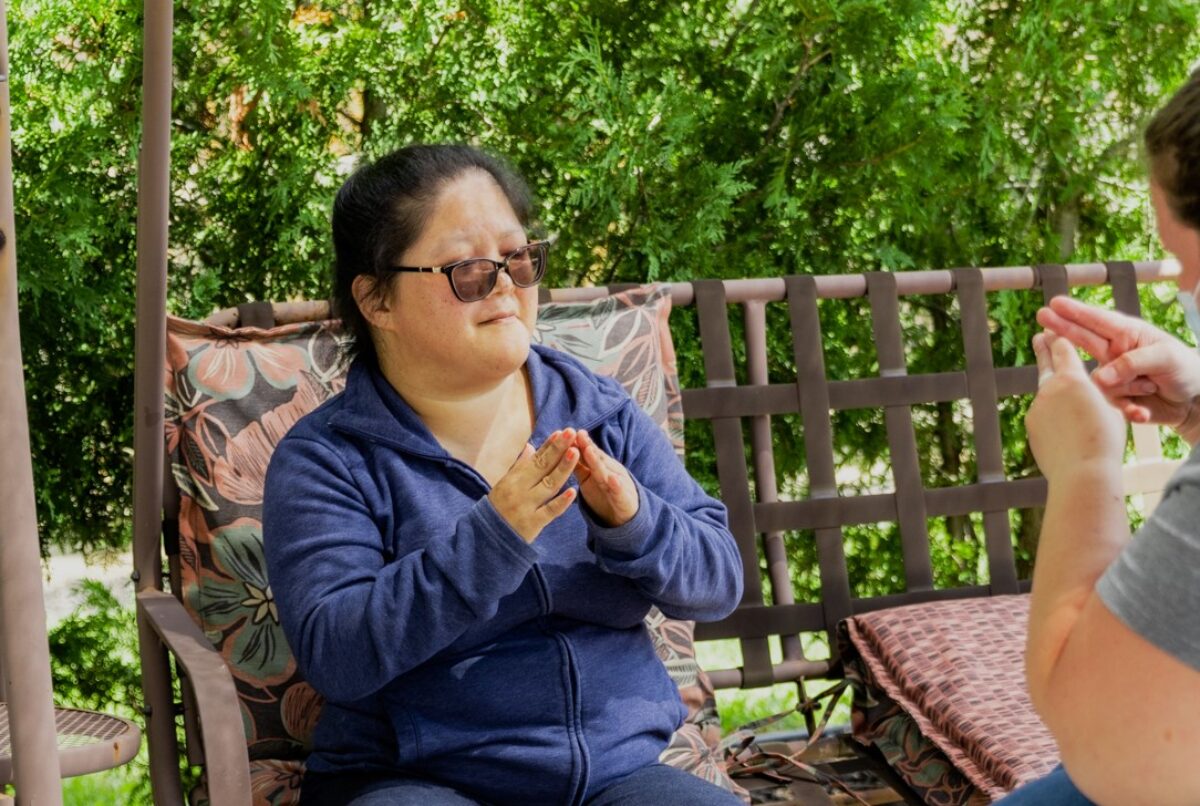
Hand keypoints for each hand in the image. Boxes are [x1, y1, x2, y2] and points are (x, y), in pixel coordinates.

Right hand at [488, 429, 578, 542]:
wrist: (486, 538)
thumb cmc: (498, 509)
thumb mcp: (504, 484)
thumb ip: (519, 466)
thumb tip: (530, 447)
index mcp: (513, 479)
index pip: (534, 459)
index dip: (549, 445)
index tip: (561, 432)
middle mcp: (519, 490)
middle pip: (542, 467)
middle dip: (558, 449)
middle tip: (571, 433)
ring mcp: (526, 506)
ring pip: (548, 485)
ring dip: (563, 468)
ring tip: (575, 452)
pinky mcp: (532, 524)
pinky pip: (549, 512)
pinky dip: (561, 502)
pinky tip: (573, 491)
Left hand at [572, 430, 638, 526]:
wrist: (625, 517)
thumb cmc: (605, 493)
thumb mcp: (591, 478)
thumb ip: (580, 464)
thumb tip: (565, 447)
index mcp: (600, 467)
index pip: (589, 453)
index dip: (579, 443)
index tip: (569, 431)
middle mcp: (610, 472)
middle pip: (598, 458)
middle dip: (588, 446)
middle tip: (579, 434)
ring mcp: (618, 484)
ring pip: (606, 472)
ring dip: (598, 462)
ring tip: (589, 451)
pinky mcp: (624, 499)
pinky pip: (619, 492)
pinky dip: (617, 485)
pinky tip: (612, 479)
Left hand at [1027, 333, 1126, 481]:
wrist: (1082, 472)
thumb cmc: (1105, 439)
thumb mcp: (1111, 408)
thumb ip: (1096, 393)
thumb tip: (1085, 391)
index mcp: (1072, 379)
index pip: (1062, 350)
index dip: (1058, 338)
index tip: (1052, 329)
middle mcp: (1049, 389)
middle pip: (1045, 365)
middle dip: (1043, 349)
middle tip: (1039, 336)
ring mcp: (1037, 408)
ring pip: (1046, 396)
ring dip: (1054, 394)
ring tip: (1066, 400)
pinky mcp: (1031, 426)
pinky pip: (1044, 417)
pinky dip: (1053, 420)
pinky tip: (1066, 432)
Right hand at [1037, 296, 1199, 441]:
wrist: (1194, 402)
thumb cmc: (1185, 369)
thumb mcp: (1166, 357)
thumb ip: (1132, 362)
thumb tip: (1100, 377)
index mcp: (1129, 335)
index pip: (1099, 321)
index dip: (1076, 312)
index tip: (1054, 304)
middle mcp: (1115, 352)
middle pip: (1083, 339)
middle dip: (1063, 328)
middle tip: (1042, 316)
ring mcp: (1113, 376)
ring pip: (1099, 380)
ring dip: (1126, 387)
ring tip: (1150, 387)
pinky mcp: (1115, 398)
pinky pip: (1110, 403)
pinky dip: (1128, 408)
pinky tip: (1141, 411)